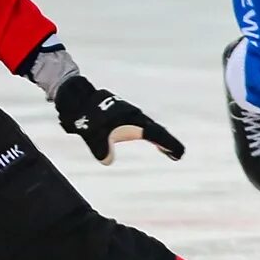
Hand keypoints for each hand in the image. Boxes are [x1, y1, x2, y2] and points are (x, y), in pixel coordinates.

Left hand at [53, 75, 184, 164]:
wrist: (79, 99)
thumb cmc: (89, 118)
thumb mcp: (94, 138)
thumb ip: (103, 151)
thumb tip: (107, 160)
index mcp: (133, 122)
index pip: (156, 135)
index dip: (168, 144)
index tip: (179, 153)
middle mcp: (135, 117)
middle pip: (156, 131)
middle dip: (167, 142)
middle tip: (178, 154)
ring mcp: (130, 114)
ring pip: (148, 127)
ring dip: (158, 138)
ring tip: (166, 149)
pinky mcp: (123, 114)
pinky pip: (139, 125)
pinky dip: (147, 133)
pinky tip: (147, 138)